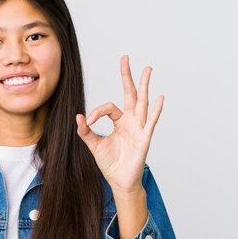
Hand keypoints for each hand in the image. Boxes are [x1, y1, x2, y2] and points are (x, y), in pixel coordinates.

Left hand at [75, 55, 163, 192]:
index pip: (109, 107)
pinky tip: (159, 97)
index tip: (87, 122)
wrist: (119, 181)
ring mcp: (139, 128)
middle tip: (125, 58)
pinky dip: (156, 110)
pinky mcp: (144, 138)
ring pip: (142, 102)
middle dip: (127, 76)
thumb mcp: (94, 145)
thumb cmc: (110, 163)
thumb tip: (78, 117)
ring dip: (144, 86)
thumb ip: (85, 132)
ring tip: (147, 69)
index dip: (96, 112)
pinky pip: (151, 122)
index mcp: (119, 121)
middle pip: (130, 94)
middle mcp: (131, 121)